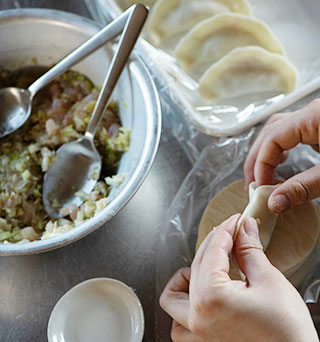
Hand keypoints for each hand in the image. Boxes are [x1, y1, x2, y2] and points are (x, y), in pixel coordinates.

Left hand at [160, 215, 317, 341]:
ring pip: (173, 300)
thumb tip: (244, 227)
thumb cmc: (287, 330)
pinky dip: (183, 306)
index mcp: (210, 297)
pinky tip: (200, 295)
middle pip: (195, 266)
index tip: (235, 221)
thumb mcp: (269, 281)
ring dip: (183, 280)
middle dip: (213, 245)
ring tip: (205, 267)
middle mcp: (197, 316)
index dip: (225, 230)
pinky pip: (179, 324)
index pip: (212, 251)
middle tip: (231, 235)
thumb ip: (249, 250)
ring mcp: (198, 333)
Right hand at [244, 99, 319, 213]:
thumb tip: (274, 203)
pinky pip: (290, 133)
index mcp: (312, 117)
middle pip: (270, 132)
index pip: (272, 138)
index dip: (261, 165)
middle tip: (252, 184)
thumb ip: (304, 187)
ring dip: (265, 153)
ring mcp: (314, 118)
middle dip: (257, 159)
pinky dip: (279, 149)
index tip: (262, 189)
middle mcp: (310, 113)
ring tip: (261, 175)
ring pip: (278, 130)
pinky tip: (280, 161)